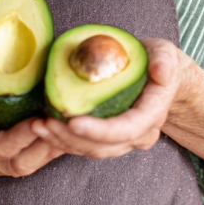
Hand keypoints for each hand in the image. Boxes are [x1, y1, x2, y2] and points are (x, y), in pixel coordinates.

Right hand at [0, 70, 64, 179]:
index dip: (19, 137)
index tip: (38, 120)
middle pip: (20, 162)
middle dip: (44, 144)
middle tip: (65, 122)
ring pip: (33, 162)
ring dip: (54, 145)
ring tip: (73, 123)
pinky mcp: (12, 160)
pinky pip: (36, 156)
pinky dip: (54, 143)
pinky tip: (69, 126)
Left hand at [30, 37, 186, 158]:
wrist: (164, 81)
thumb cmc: (160, 62)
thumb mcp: (166, 54)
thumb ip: (165, 61)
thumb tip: (161, 72)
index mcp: (152, 113)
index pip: (127, 129)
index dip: (100, 130)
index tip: (73, 122)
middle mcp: (140, 133)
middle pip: (104, 146)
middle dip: (71, 138)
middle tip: (43, 123)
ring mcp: (125, 140)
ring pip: (92, 150)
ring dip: (63, 142)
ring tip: (37, 125)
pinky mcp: (109, 139)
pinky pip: (86, 146)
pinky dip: (63, 140)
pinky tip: (43, 128)